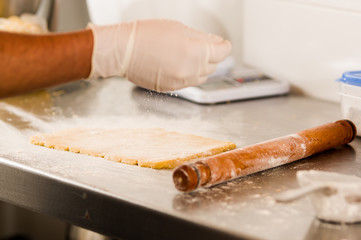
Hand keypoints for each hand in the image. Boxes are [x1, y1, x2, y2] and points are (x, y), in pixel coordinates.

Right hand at [88, 19, 231, 91]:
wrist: (123, 50)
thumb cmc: (145, 35)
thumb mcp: (178, 28)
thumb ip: (201, 37)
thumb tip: (215, 42)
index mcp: (195, 53)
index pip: (223, 52)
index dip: (224, 46)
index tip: (222, 43)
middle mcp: (190, 71)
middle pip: (213, 66)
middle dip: (211, 55)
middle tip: (203, 46)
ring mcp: (180, 82)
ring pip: (202, 77)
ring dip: (201, 67)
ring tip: (188, 55)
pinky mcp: (171, 89)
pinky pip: (188, 82)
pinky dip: (188, 74)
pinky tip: (176, 63)